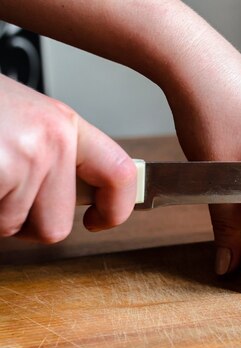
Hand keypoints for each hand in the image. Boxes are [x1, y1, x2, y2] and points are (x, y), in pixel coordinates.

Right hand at [0, 74, 136, 241]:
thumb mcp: (24, 120)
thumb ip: (55, 157)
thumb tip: (84, 198)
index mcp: (65, 124)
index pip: (120, 174)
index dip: (114, 209)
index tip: (98, 220)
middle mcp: (53, 139)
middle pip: (57, 225)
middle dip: (22, 221)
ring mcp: (25, 156)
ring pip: (14, 227)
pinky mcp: (1, 169)